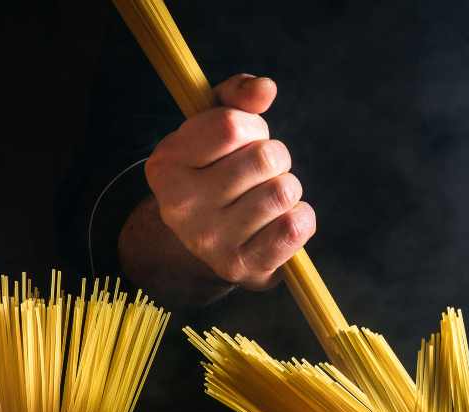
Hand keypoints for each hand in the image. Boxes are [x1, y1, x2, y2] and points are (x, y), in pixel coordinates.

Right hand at [142, 74, 315, 289]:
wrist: (209, 245)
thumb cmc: (217, 173)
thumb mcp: (214, 128)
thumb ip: (236, 98)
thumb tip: (265, 88)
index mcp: (166, 164)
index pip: (232, 125)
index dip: (252, 127)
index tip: (244, 141)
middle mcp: (181, 205)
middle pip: (265, 157)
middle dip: (275, 158)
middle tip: (259, 174)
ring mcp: (210, 241)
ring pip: (283, 191)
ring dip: (288, 189)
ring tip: (268, 198)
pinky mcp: (241, 267)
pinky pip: (294, 228)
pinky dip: (302, 218)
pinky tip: (284, 220)